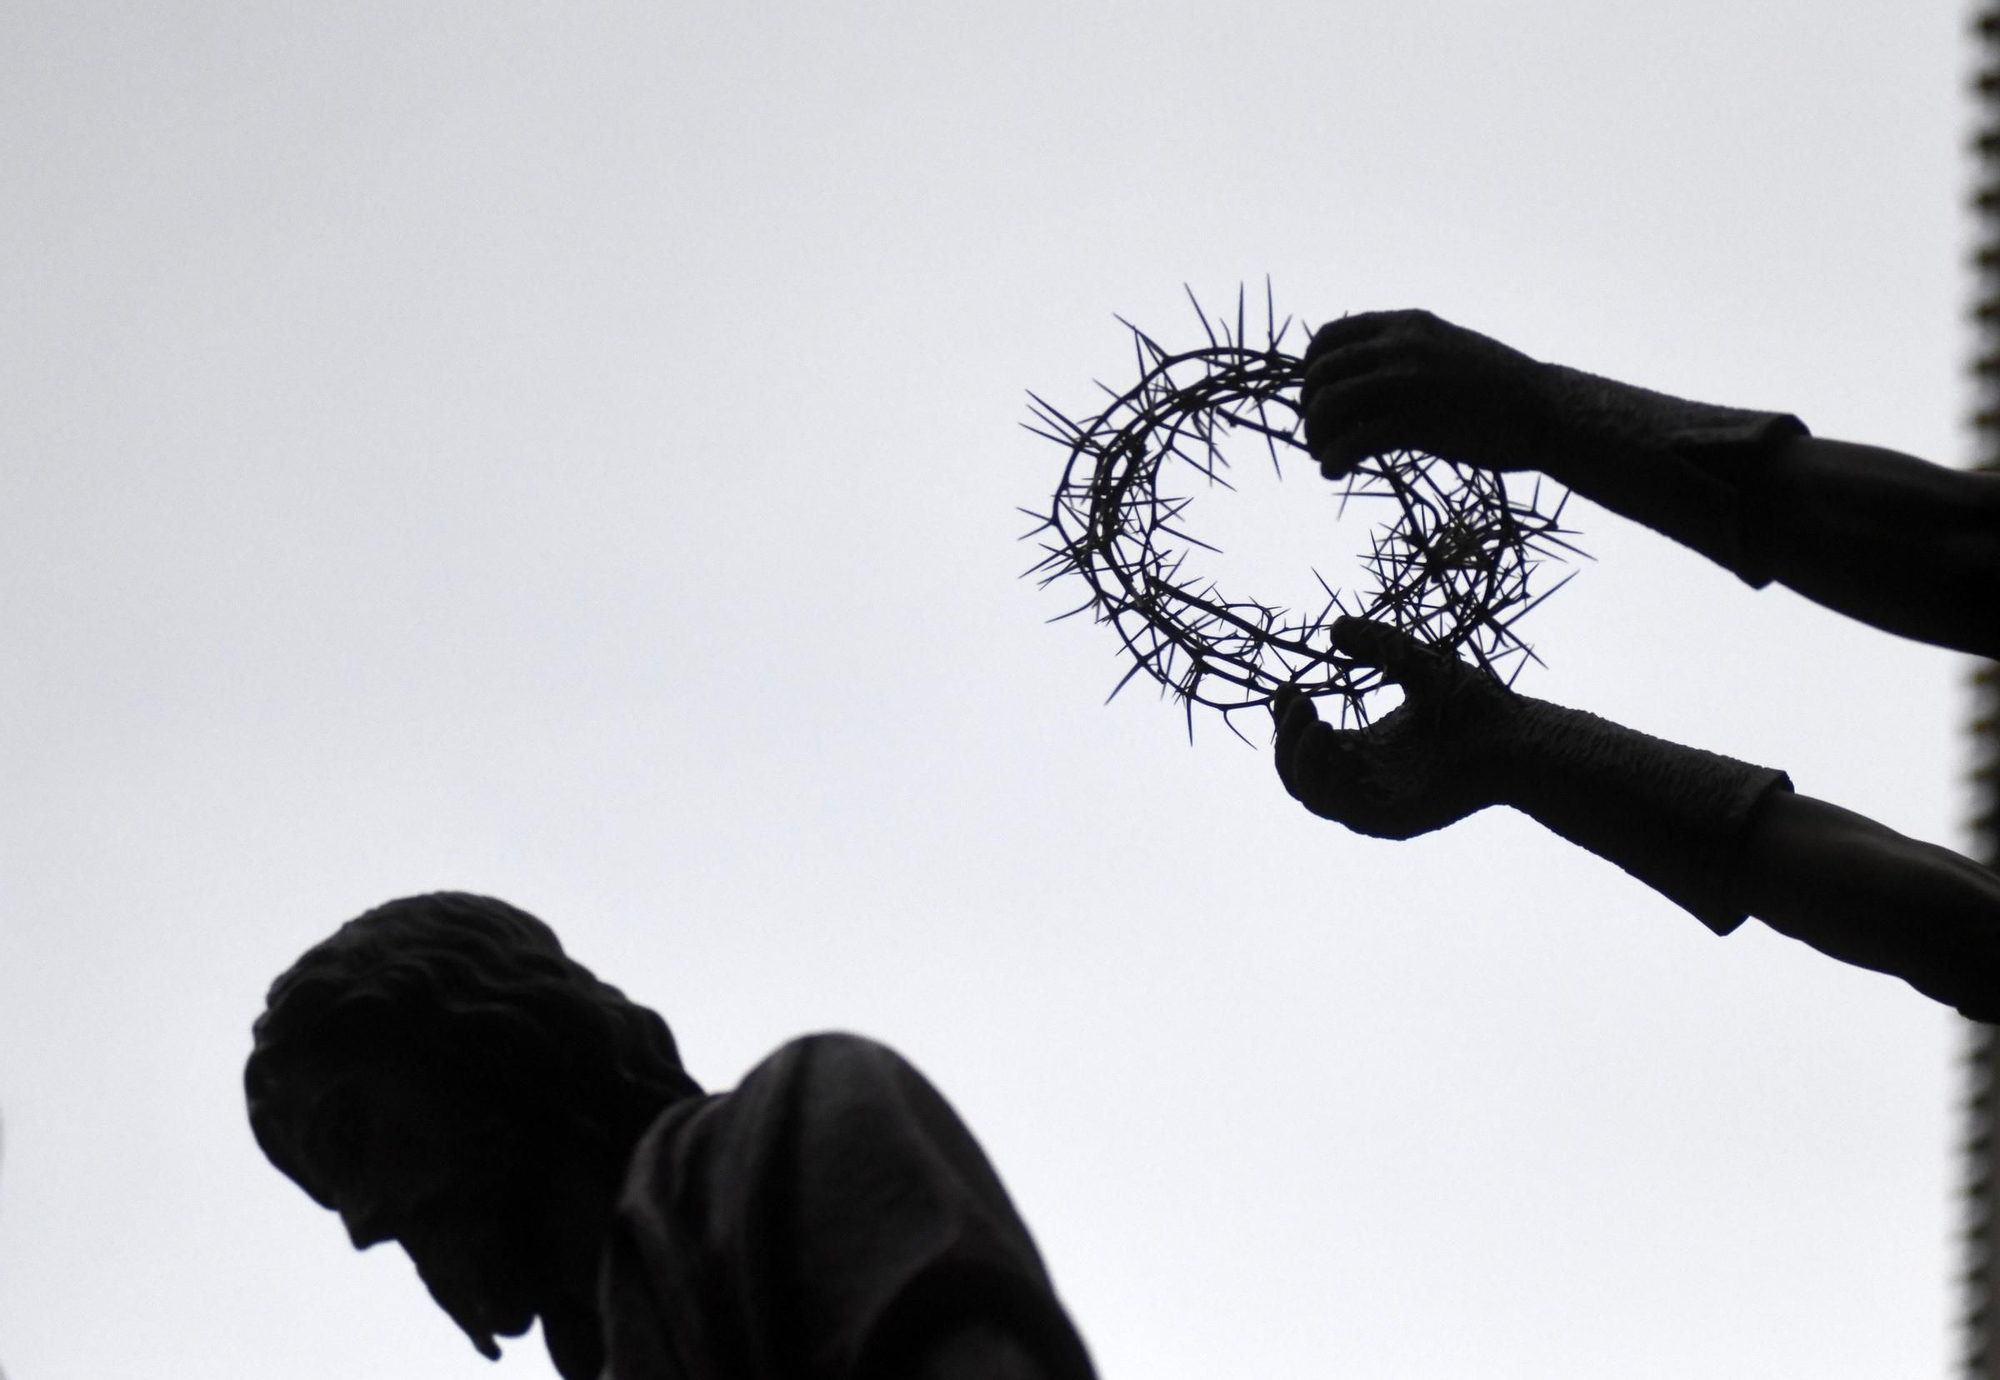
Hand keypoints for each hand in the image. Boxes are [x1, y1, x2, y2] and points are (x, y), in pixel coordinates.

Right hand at [1272, 617, 1513, 839]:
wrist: (1516, 736)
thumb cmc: (1474, 704)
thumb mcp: (1413, 663)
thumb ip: (1375, 646)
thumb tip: (1333, 629)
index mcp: (1364, 751)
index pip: (1306, 745)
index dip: (1287, 721)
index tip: (1288, 688)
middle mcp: (1363, 781)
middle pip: (1297, 774)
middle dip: (1286, 738)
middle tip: (1298, 701)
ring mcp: (1375, 803)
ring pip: (1311, 794)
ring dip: (1300, 758)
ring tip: (1316, 721)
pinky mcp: (1391, 819)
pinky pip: (1340, 808)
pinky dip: (1326, 777)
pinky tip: (1334, 741)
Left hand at [1299, 309, 1555, 479]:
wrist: (1545, 411)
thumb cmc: (1497, 388)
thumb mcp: (1445, 348)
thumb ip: (1404, 352)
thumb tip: (1362, 375)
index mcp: (1406, 324)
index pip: (1330, 337)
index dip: (1312, 370)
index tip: (1317, 396)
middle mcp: (1400, 346)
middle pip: (1321, 374)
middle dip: (1310, 410)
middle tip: (1318, 436)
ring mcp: (1407, 382)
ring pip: (1328, 406)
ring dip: (1316, 437)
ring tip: (1325, 457)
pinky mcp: (1416, 423)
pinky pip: (1353, 442)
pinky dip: (1334, 460)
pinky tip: (1336, 472)